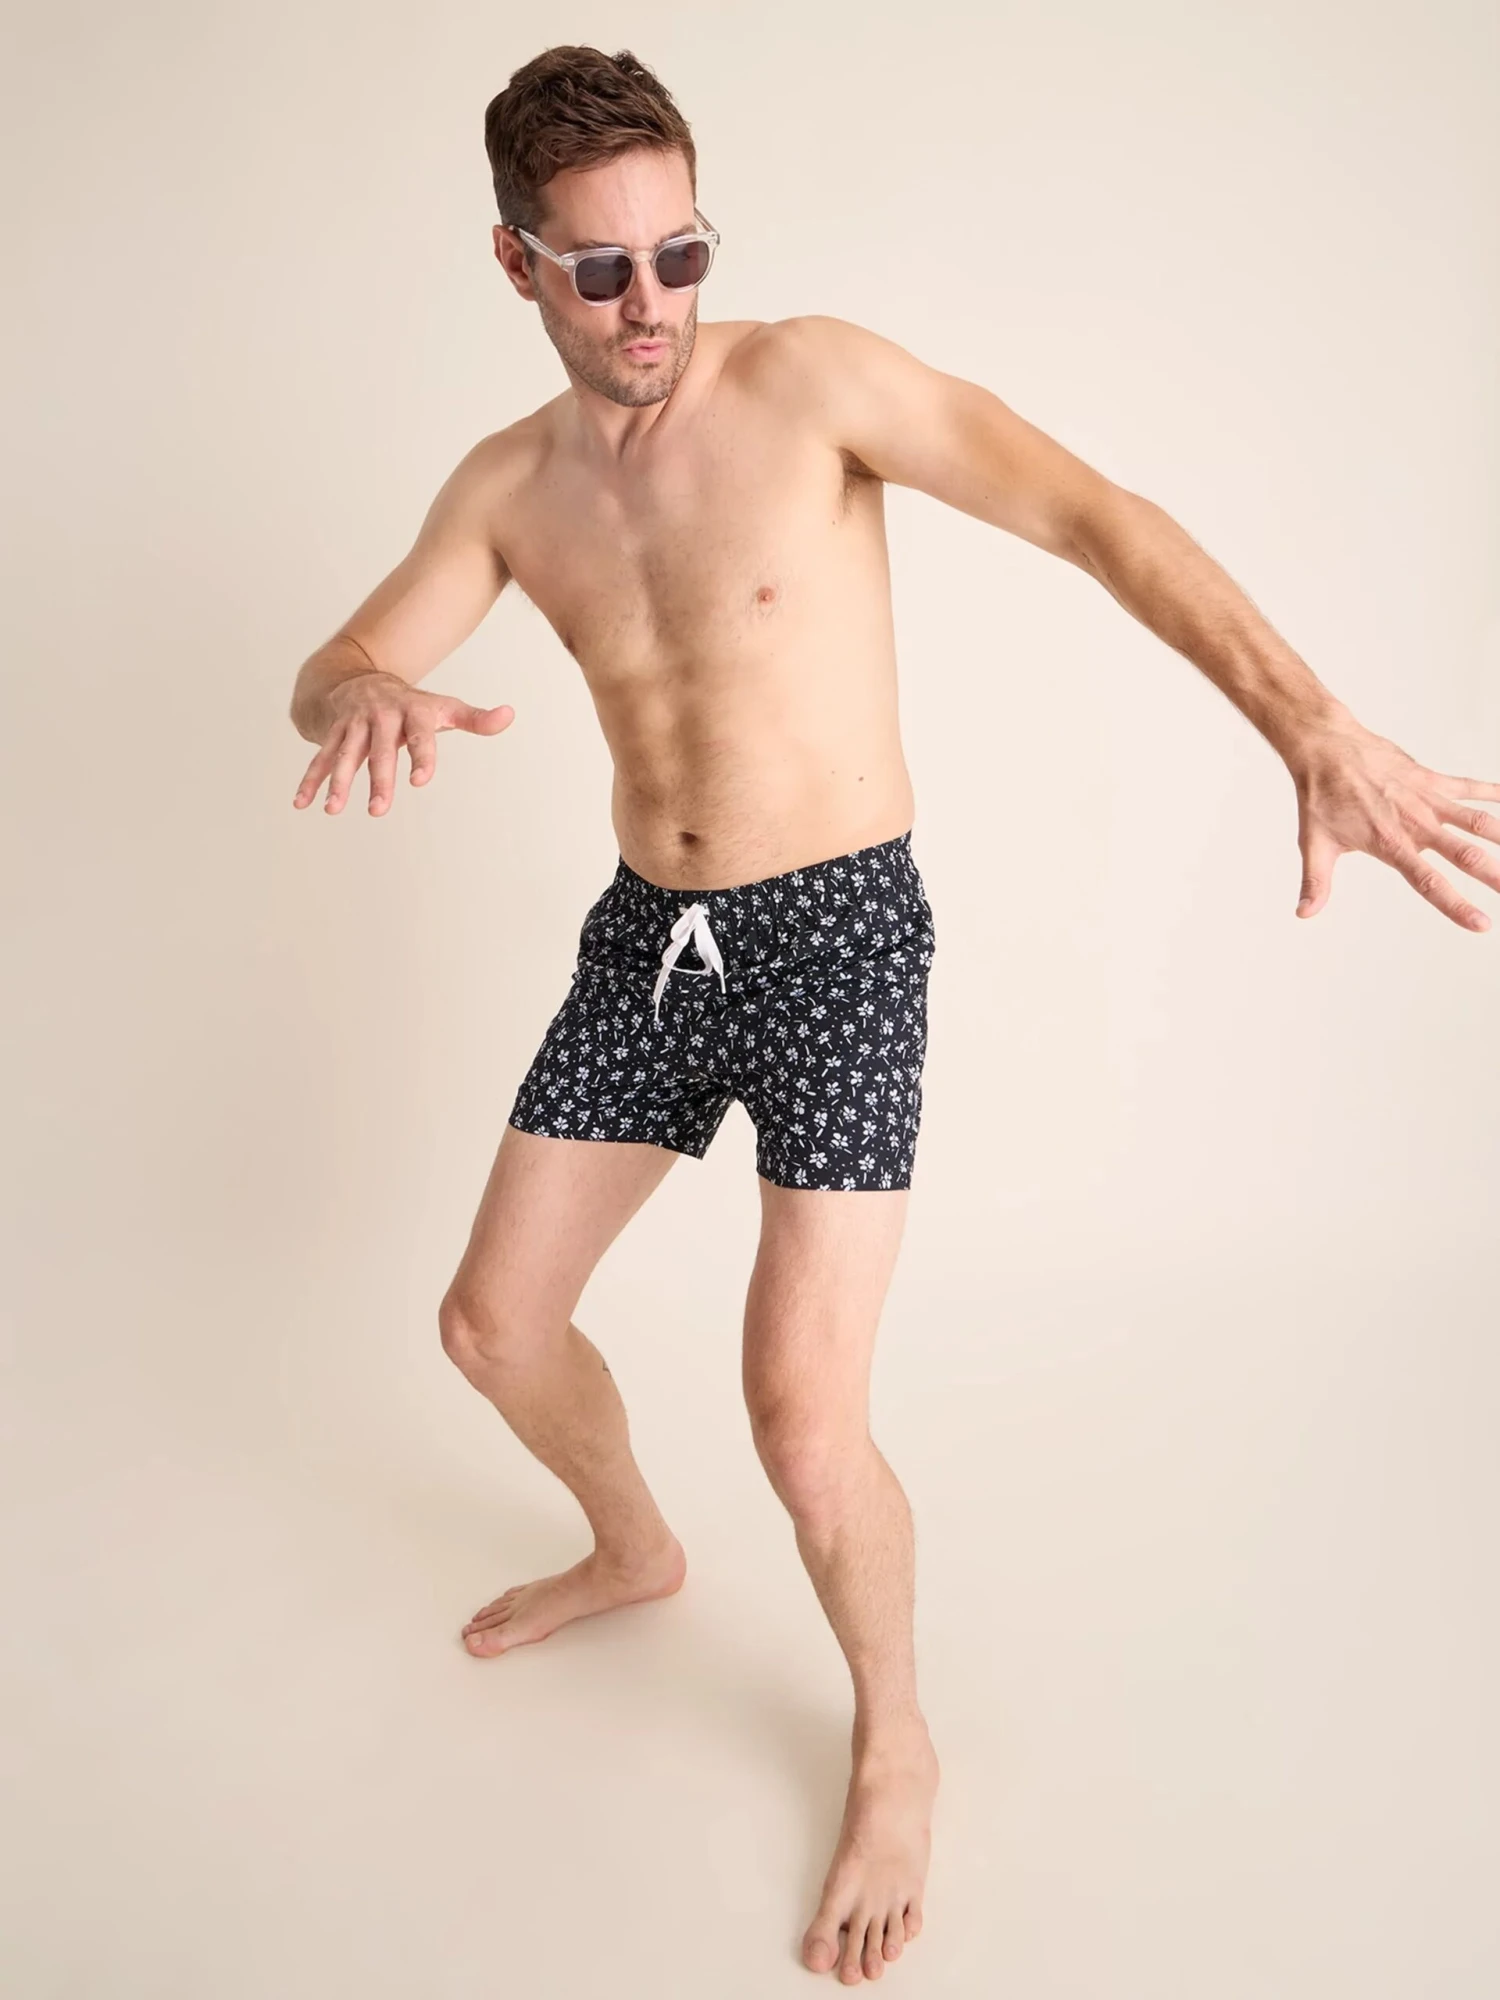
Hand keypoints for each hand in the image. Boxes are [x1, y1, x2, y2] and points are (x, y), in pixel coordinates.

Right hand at [292, 671, 514, 816]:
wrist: (356, 675)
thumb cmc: (409, 702)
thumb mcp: (442, 707)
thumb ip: (476, 719)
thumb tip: (510, 714)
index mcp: (410, 710)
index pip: (419, 734)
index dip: (421, 755)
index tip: (421, 780)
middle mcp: (379, 716)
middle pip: (379, 750)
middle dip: (378, 779)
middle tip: (379, 810)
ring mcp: (352, 724)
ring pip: (343, 754)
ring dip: (337, 782)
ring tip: (333, 809)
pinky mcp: (331, 733)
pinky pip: (318, 757)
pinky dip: (310, 780)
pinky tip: (302, 803)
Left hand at [1289, 719, 1499, 929]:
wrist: (1327, 748)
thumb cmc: (1320, 797)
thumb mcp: (1315, 845)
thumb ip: (1316, 883)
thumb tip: (1304, 913)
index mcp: (1391, 845)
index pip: (1430, 883)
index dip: (1457, 905)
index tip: (1481, 924)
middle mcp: (1416, 824)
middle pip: (1466, 855)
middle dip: (1497, 876)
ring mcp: (1428, 800)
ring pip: (1477, 822)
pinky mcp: (1432, 779)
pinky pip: (1471, 786)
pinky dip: (1494, 793)